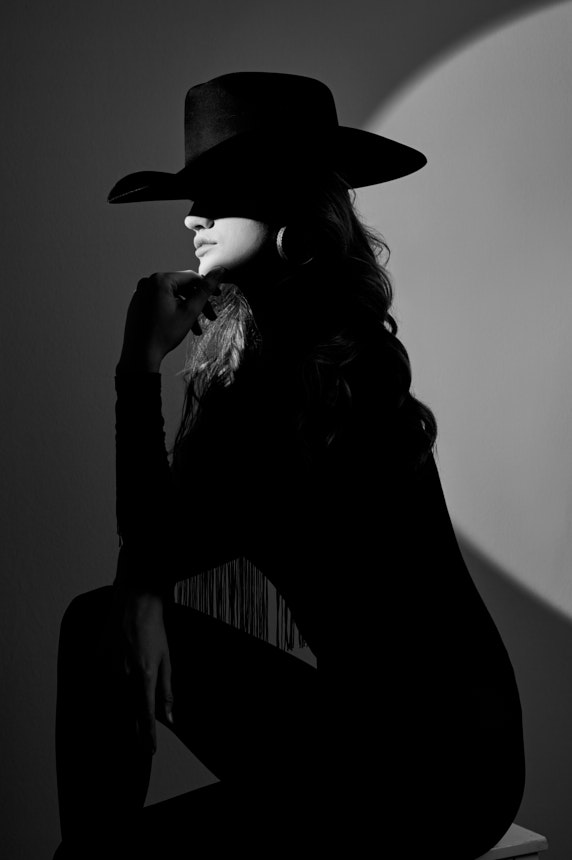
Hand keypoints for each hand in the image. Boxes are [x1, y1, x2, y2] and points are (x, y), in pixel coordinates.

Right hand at [117, 588, 174, 755]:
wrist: (135, 601)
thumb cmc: (155, 629)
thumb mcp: (166, 659)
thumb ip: (166, 690)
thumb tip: (169, 718)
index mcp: (144, 675)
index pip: (145, 715)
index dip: (147, 735)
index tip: (148, 750)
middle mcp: (124, 675)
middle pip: (127, 708)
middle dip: (135, 719)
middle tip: (142, 725)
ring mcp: (108, 667)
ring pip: (114, 695)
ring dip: (123, 698)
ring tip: (131, 685)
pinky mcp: (97, 659)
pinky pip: (103, 680)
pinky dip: (110, 683)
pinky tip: (118, 672)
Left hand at [118, 267, 229, 367]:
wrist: (139, 354)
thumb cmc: (163, 333)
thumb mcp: (190, 311)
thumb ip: (205, 290)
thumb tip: (218, 271)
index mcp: (160, 280)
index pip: (190, 277)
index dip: (207, 287)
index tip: (219, 297)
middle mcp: (148, 282)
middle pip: (181, 288)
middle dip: (197, 303)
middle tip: (211, 317)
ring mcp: (141, 293)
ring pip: (172, 297)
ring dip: (186, 310)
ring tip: (197, 329)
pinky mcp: (138, 304)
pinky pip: (160, 302)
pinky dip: (173, 311)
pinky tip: (181, 326)